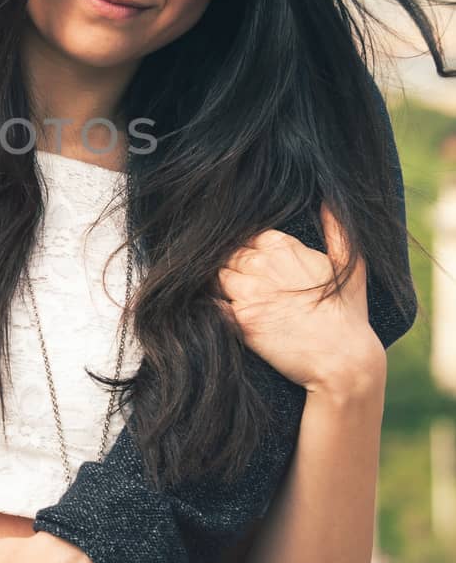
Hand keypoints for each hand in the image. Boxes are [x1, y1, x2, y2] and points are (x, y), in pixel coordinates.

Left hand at [216, 201, 384, 390]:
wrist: (343, 361)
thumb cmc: (348, 315)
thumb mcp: (350, 265)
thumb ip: (336, 229)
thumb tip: (328, 201)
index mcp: (284, 247)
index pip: (247, 236)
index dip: (247, 248)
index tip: (250, 260)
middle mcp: (262, 265)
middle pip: (227, 254)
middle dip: (229, 264)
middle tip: (239, 281)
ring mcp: (248, 293)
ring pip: (216, 277)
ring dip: (219, 284)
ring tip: (230, 296)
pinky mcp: (240, 321)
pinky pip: (212, 304)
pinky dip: (212, 305)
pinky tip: (219, 311)